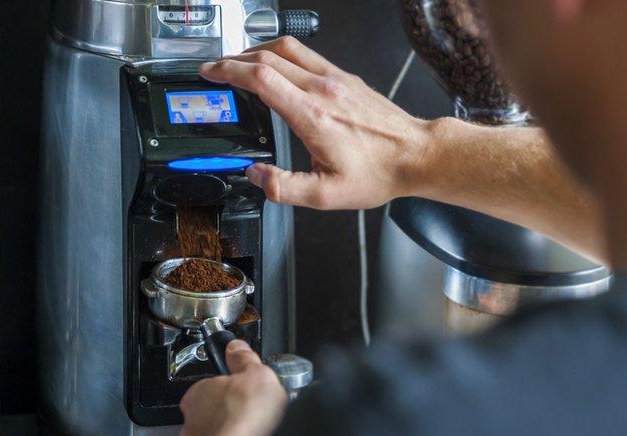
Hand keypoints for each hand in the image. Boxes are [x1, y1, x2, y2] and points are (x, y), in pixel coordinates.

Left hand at [178, 340, 286, 435]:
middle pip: (210, 410)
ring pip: (211, 434)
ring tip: (249, 434)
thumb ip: (244, 358)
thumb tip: (237, 347)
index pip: (212, 383)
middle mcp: (191, 417)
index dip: (230, 385)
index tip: (242, 387)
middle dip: (227, 411)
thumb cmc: (243, 415)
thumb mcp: (256, 372)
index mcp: (198, 391)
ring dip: (226, 434)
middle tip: (249, 412)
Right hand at [199, 37, 431, 209]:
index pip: (261, 77)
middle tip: (216, 69)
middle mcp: (323, 89)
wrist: (416, 155)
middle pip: (268, 57)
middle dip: (234, 60)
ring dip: (257, 51)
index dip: (228, 71)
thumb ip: (285, 187)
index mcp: (312, 115)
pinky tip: (278, 69)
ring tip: (240, 64)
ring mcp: (336, 79)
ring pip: (288, 49)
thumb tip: (256, 176)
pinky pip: (307, 55)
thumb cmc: (379, 172)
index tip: (210, 74)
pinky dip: (282, 56)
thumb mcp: (327, 194)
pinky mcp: (346, 78)